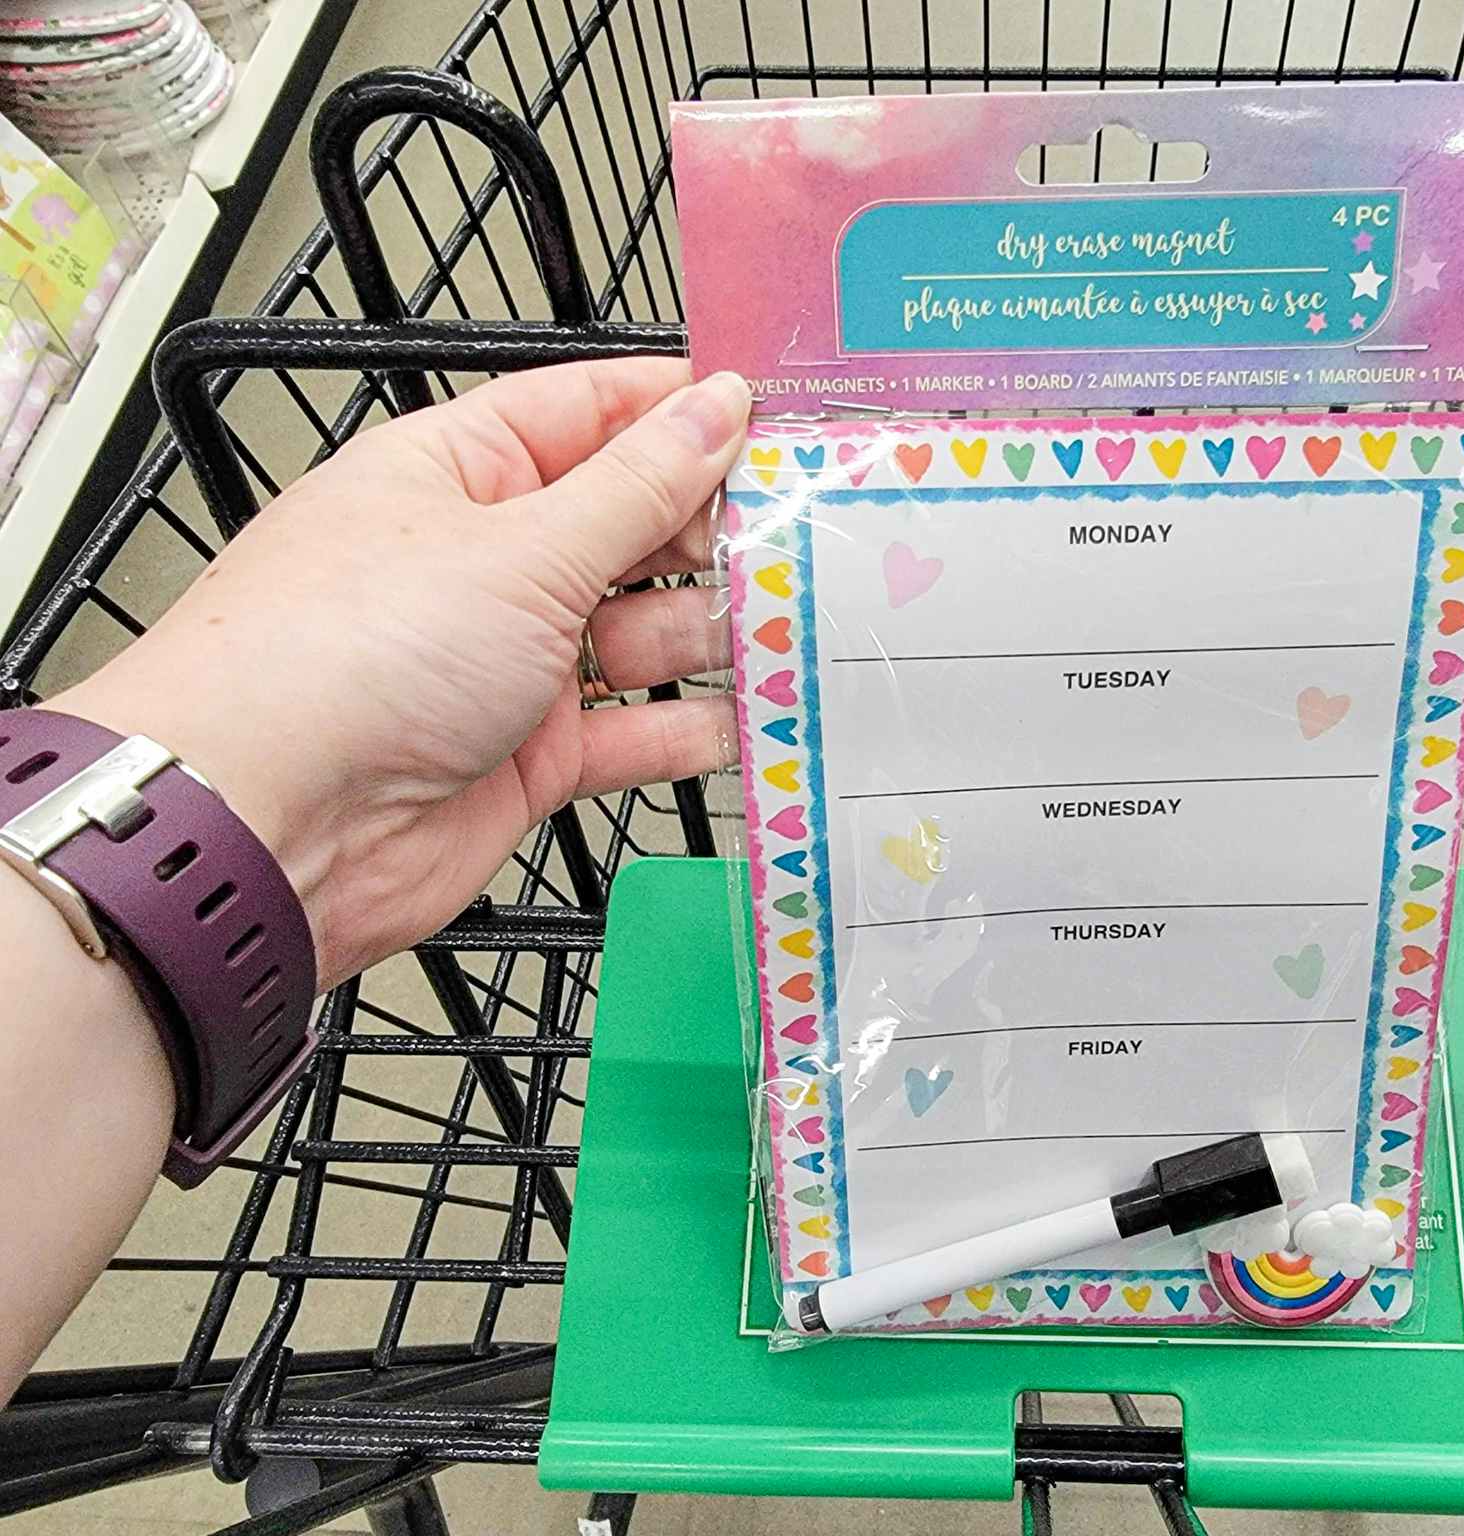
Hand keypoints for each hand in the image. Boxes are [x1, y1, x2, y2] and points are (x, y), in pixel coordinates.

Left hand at [54, 358, 748, 987]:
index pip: (590, 413)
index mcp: (461, 473)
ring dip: (709, 633)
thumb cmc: (355, 652)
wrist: (272, 825)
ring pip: (642, 633)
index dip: (682, 411)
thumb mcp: (521, 546)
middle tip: (803, 537)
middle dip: (712, 533)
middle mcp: (486, 560)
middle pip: (630, 526)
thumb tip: (719, 402)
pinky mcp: (530, 757)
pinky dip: (684, 731)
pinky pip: (631, 734)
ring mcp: (509, 662)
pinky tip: (742, 722)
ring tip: (786, 631)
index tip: (778, 414)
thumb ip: (639, 484)